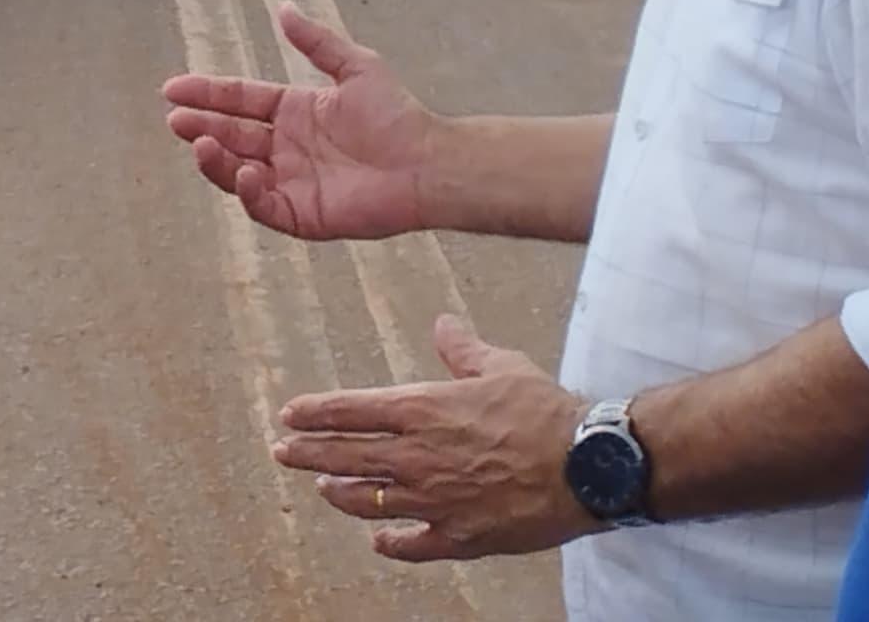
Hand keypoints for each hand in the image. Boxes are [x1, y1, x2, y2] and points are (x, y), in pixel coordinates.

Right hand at [159, 3, 437, 241]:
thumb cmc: (397, 115)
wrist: (426, 162)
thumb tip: (283, 7)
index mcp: (294, 112)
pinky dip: (248, 192)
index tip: (172, 88)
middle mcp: (287, 148)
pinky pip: (265, 206)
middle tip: (176, 119)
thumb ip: (317, 42)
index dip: (207, 94)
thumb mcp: (356, 67)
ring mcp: (291, 182)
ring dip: (216, 159)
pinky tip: (243, 172)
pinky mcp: (302, 215)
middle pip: (232, 136)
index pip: (240, 101)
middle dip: (201, 127)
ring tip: (200, 144)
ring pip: (238, 171)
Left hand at [272, 315, 597, 562]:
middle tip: (282, 453)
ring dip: (342, 494)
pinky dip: (390, 542)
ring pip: (369, 501)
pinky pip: (411, 545)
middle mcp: (418, 457)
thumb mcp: (501, 367)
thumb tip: (443, 324)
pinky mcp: (458, 536)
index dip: (314, 413)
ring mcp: (434, 501)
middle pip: (346, 457)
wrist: (586, 465)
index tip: (288, 415)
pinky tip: (379, 540)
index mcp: (423, 410)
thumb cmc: (545, 411)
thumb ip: (463, 350)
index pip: (350, 411)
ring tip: (324, 489)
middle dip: (308, 454)